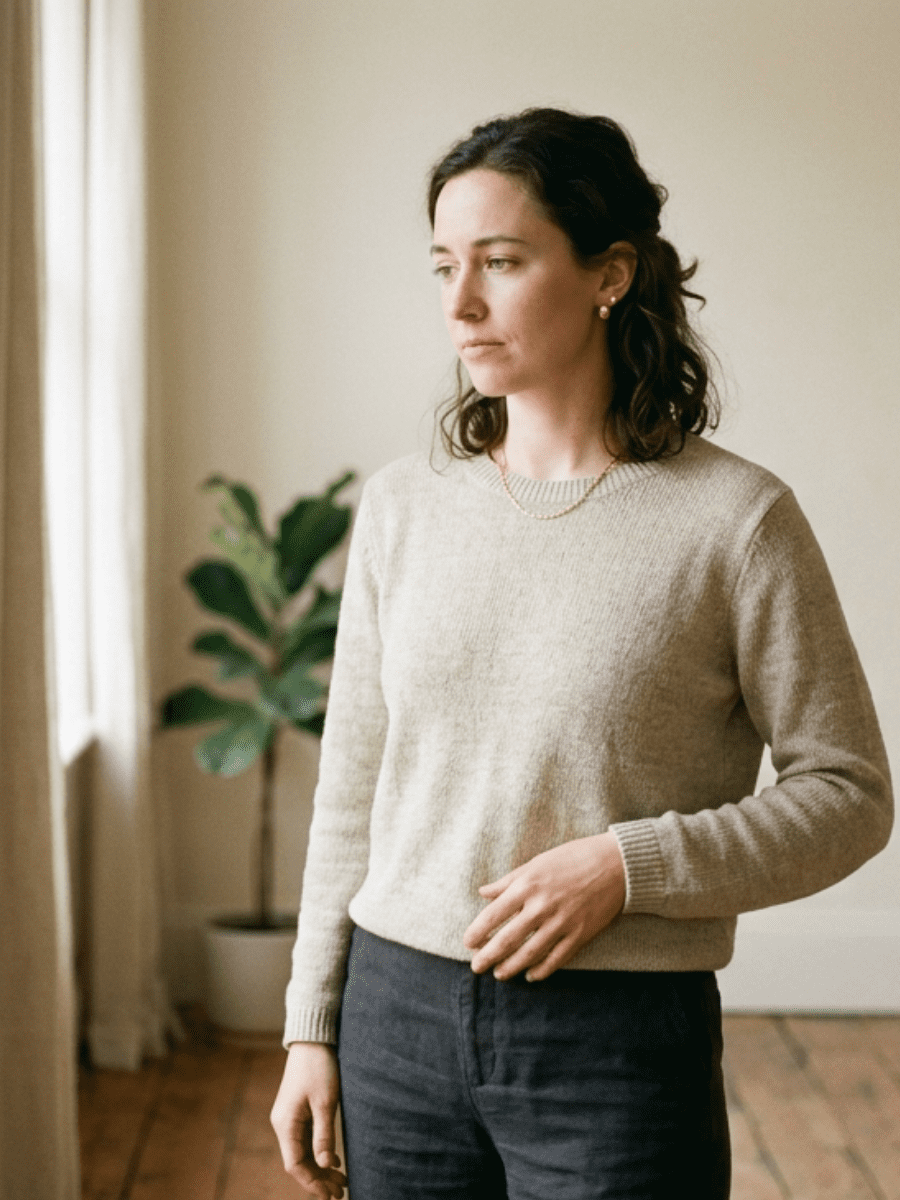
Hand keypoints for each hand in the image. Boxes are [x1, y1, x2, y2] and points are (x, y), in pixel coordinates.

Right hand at [270, 1042, 347, 1198]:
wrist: (312, 1039)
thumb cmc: (319, 1067)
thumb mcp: (325, 1102)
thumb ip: (324, 1135)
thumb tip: (325, 1165)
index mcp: (286, 1124)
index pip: (295, 1165)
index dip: (313, 1182)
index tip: (332, 1194)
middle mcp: (284, 1124)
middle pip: (299, 1161)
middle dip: (318, 1179)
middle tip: (340, 1193)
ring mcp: (290, 1118)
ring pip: (303, 1152)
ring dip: (320, 1167)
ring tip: (340, 1181)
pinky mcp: (298, 1111)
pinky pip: (306, 1140)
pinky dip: (319, 1152)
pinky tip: (333, 1160)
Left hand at [463, 833, 625, 981]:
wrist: (615, 864)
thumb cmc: (572, 858)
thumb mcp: (536, 863)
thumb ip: (508, 881)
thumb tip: (484, 893)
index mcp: (527, 885)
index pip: (494, 914)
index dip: (478, 932)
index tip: (467, 943)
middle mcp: (542, 906)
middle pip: (508, 939)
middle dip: (488, 956)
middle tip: (476, 967)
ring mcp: (562, 922)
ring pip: (530, 953)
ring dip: (511, 967)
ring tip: (499, 974)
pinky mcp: (580, 934)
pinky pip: (556, 959)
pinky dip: (542, 970)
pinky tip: (531, 975)